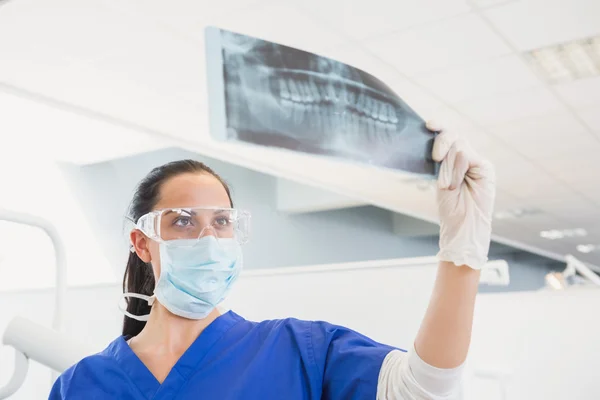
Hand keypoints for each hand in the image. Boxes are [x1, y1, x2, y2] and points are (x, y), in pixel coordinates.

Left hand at [428, 121, 495, 269]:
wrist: (462, 227)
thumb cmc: (451, 208)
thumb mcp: (441, 179)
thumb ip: (442, 160)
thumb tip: (434, 139)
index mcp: (455, 160)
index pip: (448, 137)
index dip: (439, 127)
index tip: (428, 124)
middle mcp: (468, 158)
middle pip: (453, 136)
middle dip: (441, 144)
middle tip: (436, 158)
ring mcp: (478, 162)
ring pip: (458, 146)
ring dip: (449, 166)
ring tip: (449, 186)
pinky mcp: (486, 167)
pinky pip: (466, 155)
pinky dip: (456, 169)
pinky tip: (455, 184)